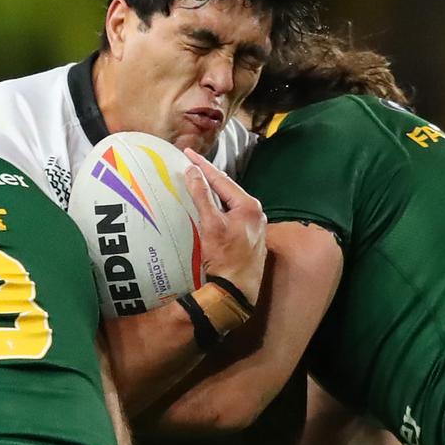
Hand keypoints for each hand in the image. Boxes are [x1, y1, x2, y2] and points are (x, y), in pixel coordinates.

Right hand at [183, 149, 267, 303]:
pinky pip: (231, 215)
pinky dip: (218, 208)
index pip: (222, 179)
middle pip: (227, 189)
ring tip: (197, 183)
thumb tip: (192, 171)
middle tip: (191, 164)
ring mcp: (254, 226)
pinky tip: (208, 208)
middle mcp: (256, 213)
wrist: (236, 291)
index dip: (202, 166)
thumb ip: (202, 196)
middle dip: (209, 177)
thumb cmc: (225, 258)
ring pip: (230, 203)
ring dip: (213, 193)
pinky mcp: (249, 238)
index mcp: (249, 206)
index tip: (188, 153)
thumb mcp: (210, 224)